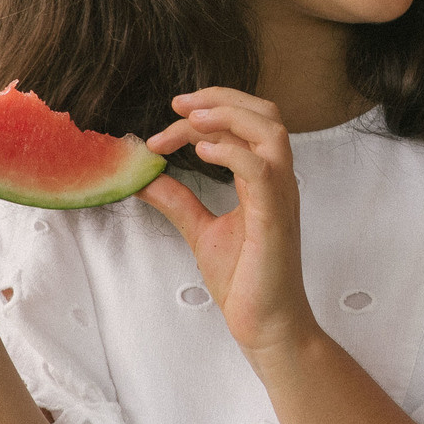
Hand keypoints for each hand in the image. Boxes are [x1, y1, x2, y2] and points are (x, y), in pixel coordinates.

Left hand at [137, 88, 316, 357]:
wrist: (266, 324)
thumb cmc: (246, 281)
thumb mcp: (201, 230)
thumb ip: (177, 200)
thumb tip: (143, 177)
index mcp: (265, 181)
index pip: (245, 125)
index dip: (206, 116)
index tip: (165, 126)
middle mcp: (278, 182)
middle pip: (265, 114)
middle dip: (221, 99)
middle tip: (178, 104)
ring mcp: (280, 198)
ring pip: (271, 132)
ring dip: (229, 116)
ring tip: (191, 119)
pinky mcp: (274, 220)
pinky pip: (262, 171)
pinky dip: (232, 153)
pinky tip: (202, 153)